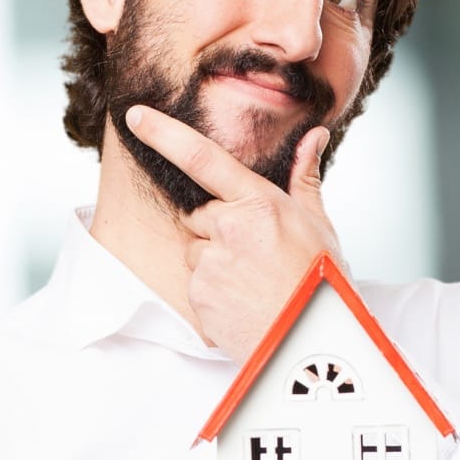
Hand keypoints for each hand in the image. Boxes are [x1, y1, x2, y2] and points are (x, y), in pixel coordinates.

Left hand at [124, 104, 344, 361]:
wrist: (314, 342)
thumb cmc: (322, 283)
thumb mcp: (320, 225)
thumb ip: (304, 178)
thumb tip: (314, 136)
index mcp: (259, 204)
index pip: (201, 158)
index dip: (163, 133)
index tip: (137, 117)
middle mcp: (230, 229)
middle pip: (199, 214)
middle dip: (217, 227)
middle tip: (255, 253)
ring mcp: (211, 265)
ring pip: (197, 250)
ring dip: (215, 261)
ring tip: (253, 281)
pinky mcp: (199, 296)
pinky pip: (196, 283)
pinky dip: (214, 291)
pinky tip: (243, 300)